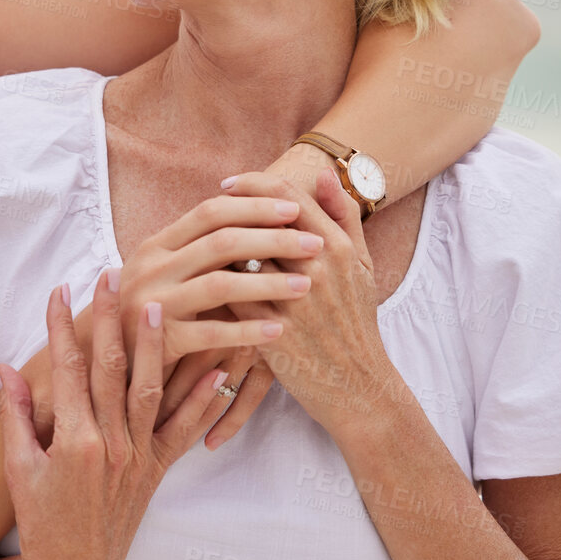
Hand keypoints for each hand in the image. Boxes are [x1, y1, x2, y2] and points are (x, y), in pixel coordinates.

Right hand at [0, 279, 229, 559]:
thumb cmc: (40, 520)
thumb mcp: (19, 468)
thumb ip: (17, 416)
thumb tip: (7, 366)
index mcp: (73, 441)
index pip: (68, 369)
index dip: (62, 327)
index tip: (60, 290)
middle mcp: (111, 444)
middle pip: (112, 368)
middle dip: (110, 319)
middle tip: (112, 276)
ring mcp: (139, 457)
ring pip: (152, 389)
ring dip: (157, 344)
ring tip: (159, 303)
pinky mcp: (157, 471)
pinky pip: (184, 431)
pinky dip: (203, 400)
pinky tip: (218, 368)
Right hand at [113, 195, 320, 362]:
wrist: (107, 355)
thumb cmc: (151, 308)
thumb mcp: (165, 269)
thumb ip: (198, 246)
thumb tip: (250, 209)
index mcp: (157, 245)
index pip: (210, 212)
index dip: (254, 207)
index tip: (295, 209)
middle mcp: (153, 268)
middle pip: (220, 243)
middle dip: (273, 240)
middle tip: (314, 243)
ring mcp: (155, 303)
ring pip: (219, 285)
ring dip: (268, 283)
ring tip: (307, 285)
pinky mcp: (161, 340)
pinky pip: (212, 332)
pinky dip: (248, 330)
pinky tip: (279, 331)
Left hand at [218, 169, 398, 439]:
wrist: (357, 386)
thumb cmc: (356, 321)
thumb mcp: (362, 265)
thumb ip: (344, 216)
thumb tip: (323, 173)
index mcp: (337, 248)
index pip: (285, 197)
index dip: (252, 184)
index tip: (228, 184)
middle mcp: (316, 270)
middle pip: (257, 221)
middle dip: (226, 208)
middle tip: (205, 203)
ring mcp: (293, 302)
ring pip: (239, 258)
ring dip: (215, 245)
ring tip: (198, 238)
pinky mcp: (272, 333)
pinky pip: (231, 298)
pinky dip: (214, 284)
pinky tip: (199, 278)